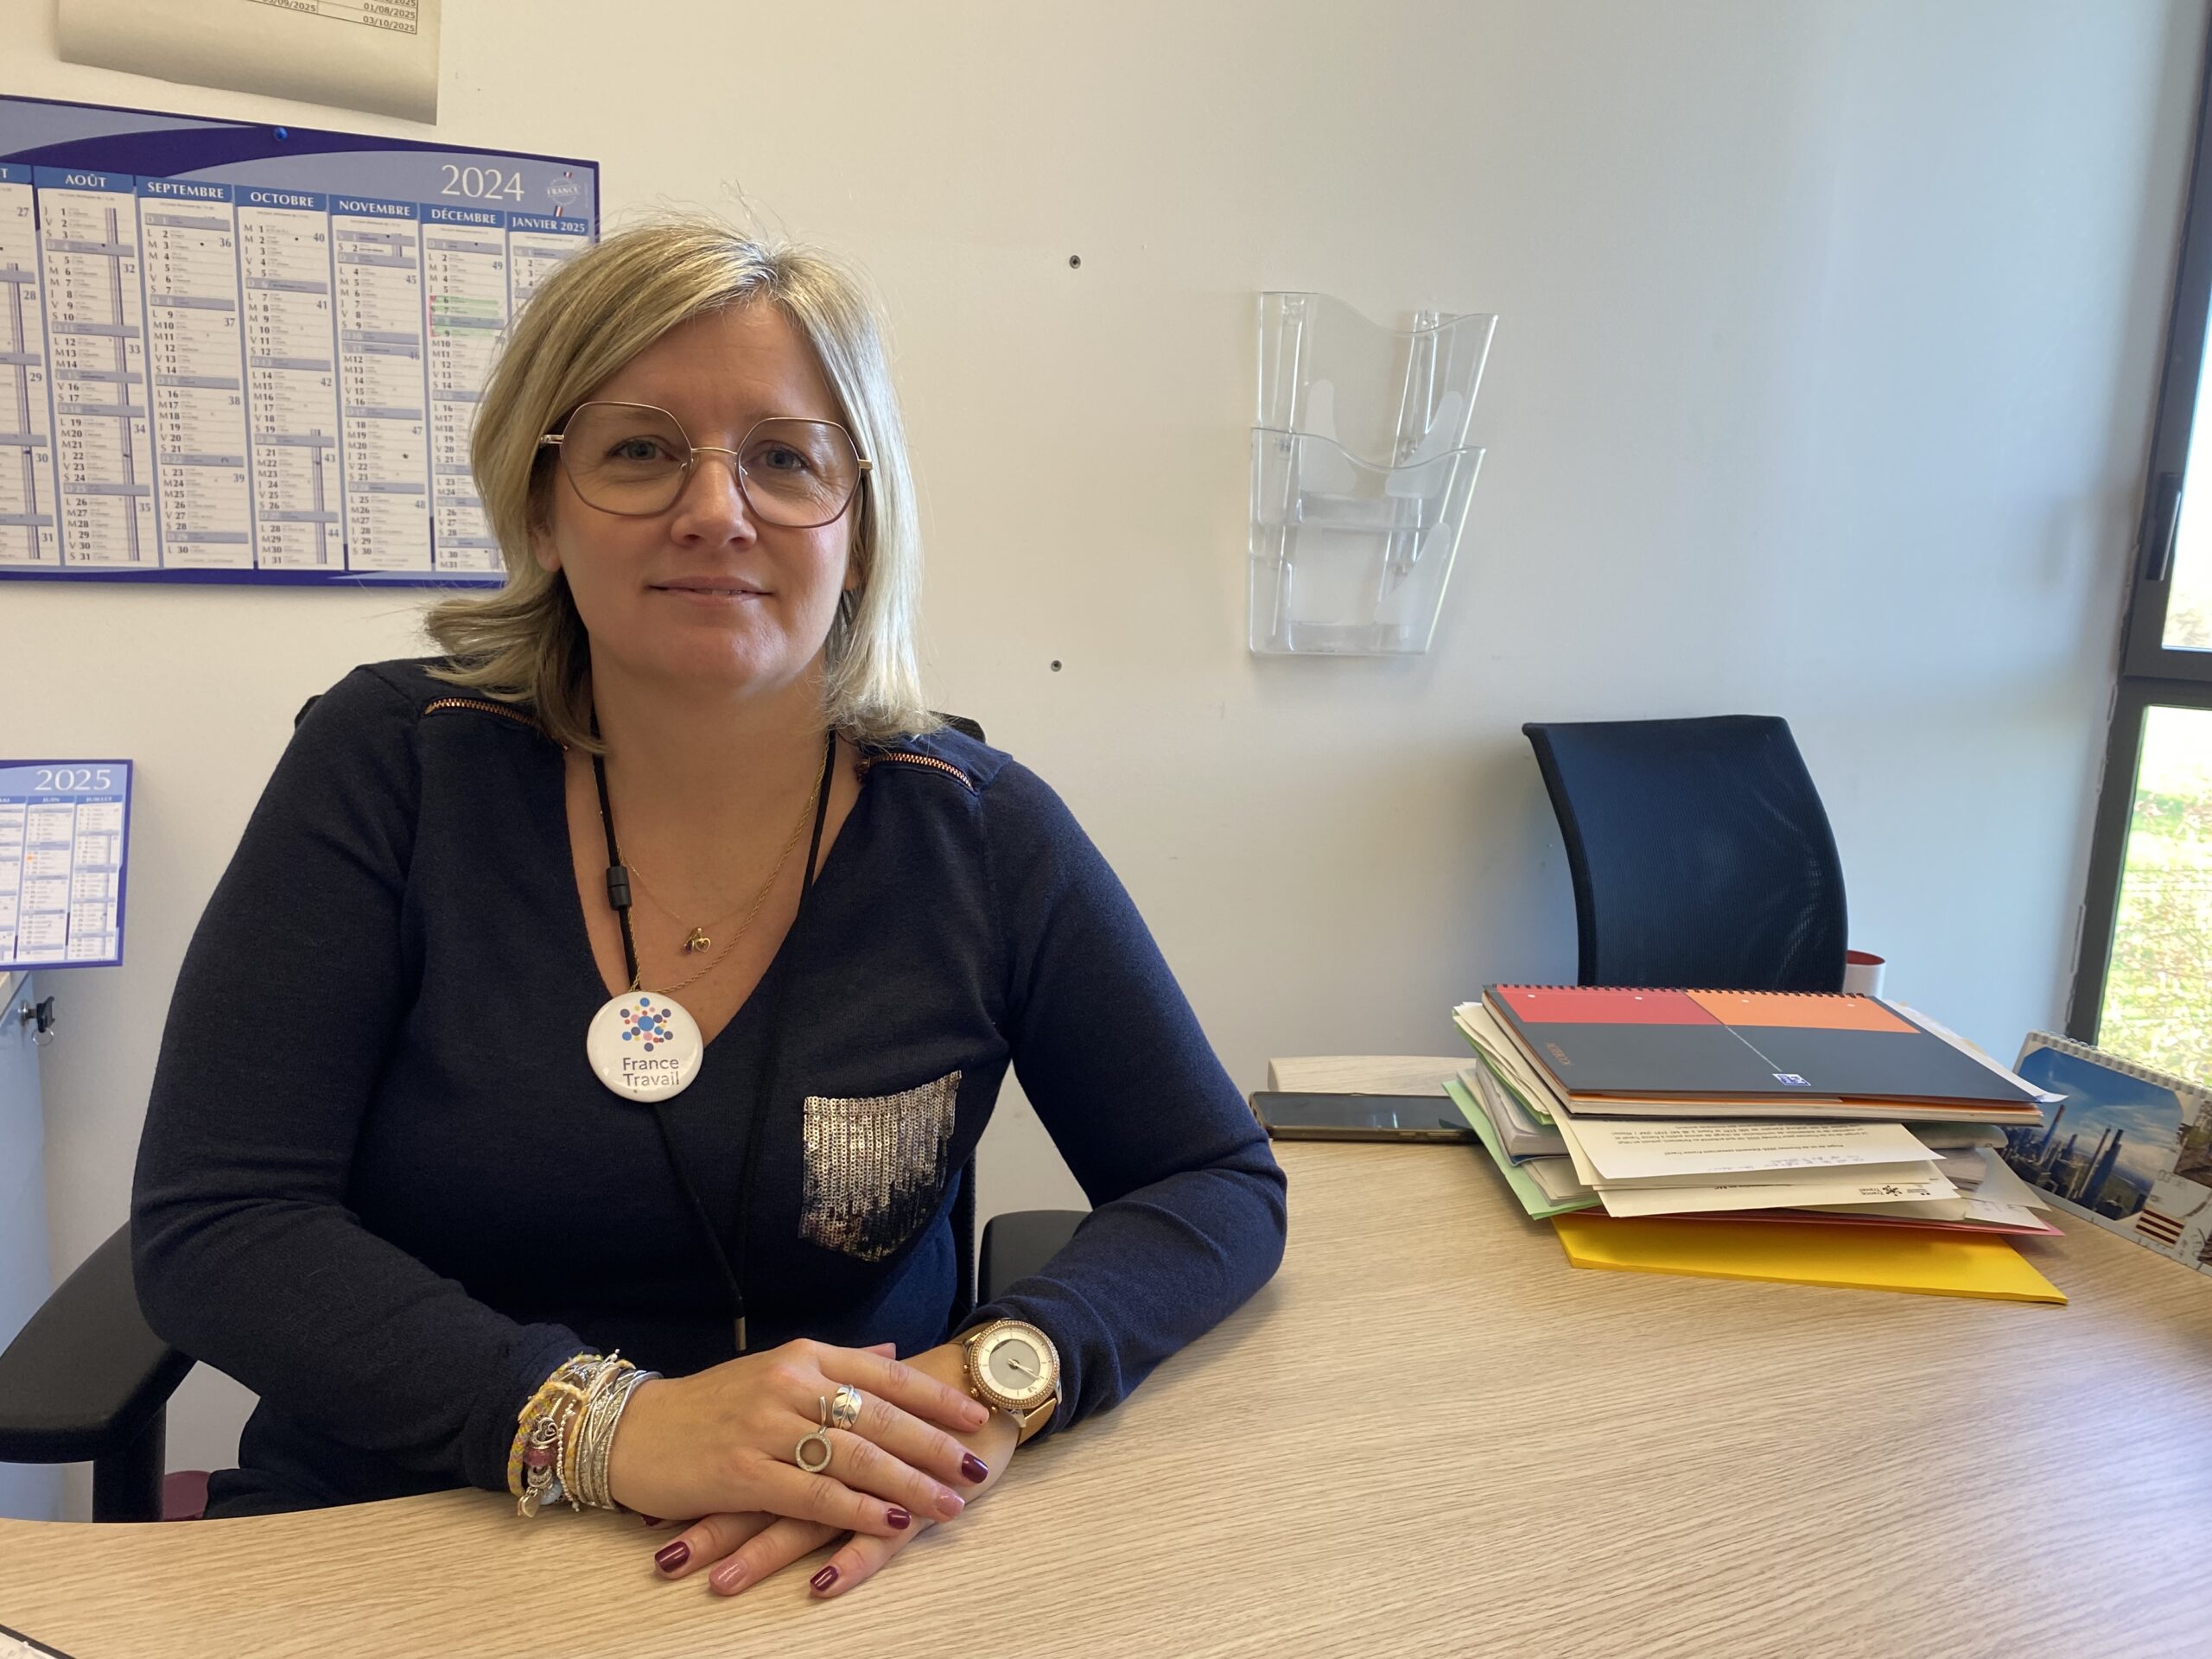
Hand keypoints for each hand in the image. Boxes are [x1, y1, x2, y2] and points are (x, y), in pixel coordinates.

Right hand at [607, 1339, 990, 1537]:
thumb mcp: (775, 1368)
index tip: (977, 1416)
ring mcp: (765, 1427)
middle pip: (879, 1417)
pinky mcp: (743, 1472)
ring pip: (855, 1456)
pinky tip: (890, 1523)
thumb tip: (891, 1354)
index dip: (935, 1397)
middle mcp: (790, 1384)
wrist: (632, 1429)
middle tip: (977, 1468)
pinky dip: (857, 1509)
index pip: (885, 1375)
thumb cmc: (710, 1404)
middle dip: (935, 1446)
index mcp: (804, 1356)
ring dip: (908, 1484)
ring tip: (949, 1505)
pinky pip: (813, 1493)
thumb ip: (838, 1365)